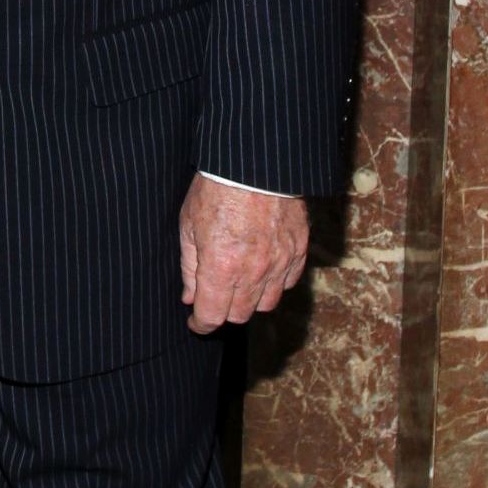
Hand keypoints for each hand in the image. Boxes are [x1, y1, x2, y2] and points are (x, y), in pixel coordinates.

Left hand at [179, 174, 308, 332]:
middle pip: (240, 314)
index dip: (201, 324)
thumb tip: (190, 297)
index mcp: (221, 267)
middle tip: (213, 298)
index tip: (196, 323)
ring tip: (238, 284)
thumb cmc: (215, 190)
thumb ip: (190, 267)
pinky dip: (275, 283)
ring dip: (250, 300)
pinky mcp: (298, 250)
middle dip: (223, 311)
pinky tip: (262, 271)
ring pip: (266, 303)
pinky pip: (288, 282)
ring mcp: (280, 262)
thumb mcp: (189, 226)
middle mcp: (254, 272)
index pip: (212, 316)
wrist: (254, 163)